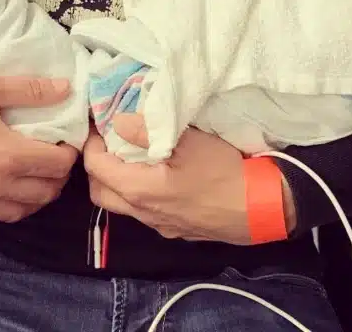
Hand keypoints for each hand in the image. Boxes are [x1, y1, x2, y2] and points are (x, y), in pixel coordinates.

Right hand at [0, 74, 77, 220]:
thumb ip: (28, 90)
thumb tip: (65, 90)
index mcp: (5, 156)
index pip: (57, 166)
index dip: (69, 153)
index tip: (65, 139)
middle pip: (46, 193)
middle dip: (58, 175)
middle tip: (54, 154)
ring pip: (24, 211)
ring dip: (39, 194)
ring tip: (36, 171)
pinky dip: (13, 204)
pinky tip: (9, 184)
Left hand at [83, 116, 296, 243]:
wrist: (260, 207)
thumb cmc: (223, 170)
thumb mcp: (188, 141)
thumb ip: (147, 131)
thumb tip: (117, 122)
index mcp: (141, 191)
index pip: (96, 168)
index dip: (91, 143)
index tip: (99, 122)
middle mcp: (144, 213)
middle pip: (100, 192)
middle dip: (96, 165)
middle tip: (108, 139)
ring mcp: (159, 224)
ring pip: (121, 205)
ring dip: (116, 179)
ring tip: (130, 153)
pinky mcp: (175, 228)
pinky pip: (142, 211)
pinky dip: (136, 190)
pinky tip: (155, 172)